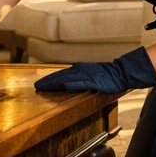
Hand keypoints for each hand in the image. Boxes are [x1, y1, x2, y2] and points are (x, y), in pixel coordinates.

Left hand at [35, 47, 155, 94]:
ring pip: (67, 78)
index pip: (60, 75)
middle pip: (60, 76)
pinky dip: (73, 84)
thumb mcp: (88, 76)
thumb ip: (77, 79)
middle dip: (48, 81)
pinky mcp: (94, 81)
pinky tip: (65, 86)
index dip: (49, 80)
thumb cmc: (104, 76)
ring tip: (44, 87)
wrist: (119, 73)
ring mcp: (86, 75)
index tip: (38, 84)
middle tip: (36, 86)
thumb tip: (65, 84)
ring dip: (55, 82)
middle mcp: (79, 70)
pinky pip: (82, 83)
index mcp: (78, 70)